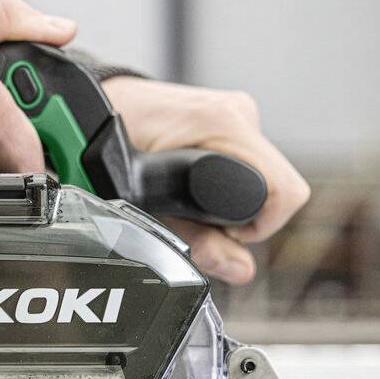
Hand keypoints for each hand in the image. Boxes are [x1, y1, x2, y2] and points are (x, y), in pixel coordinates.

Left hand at [101, 77, 309, 284]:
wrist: (95, 108)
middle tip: (198, 220)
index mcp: (223, 124)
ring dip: (234, 200)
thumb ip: (196, 238)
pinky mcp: (231, 116)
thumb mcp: (147, 202)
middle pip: (276, 187)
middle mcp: (238, 113)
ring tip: (190, 199)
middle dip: (244, 217)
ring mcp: (237, 111)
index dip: (257, 227)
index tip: (222, 235)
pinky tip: (196, 184)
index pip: (284, 192)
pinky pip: (250, 161)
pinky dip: (229, 183)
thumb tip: (240, 270)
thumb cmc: (112, 145)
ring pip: (264, 176)